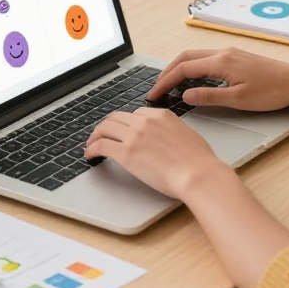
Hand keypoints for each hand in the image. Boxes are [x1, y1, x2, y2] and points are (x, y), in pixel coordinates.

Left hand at [85, 107, 229, 199]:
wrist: (197, 173)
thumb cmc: (198, 161)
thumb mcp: (186, 134)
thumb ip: (172, 131)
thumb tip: (167, 138)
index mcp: (161, 115)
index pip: (136, 113)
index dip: (126, 123)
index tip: (122, 131)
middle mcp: (145, 121)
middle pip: (117, 117)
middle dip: (107, 126)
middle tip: (101, 135)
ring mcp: (134, 136)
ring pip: (105, 128)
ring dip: (95, 136)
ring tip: (91, 144)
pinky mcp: (126, 153)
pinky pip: (101, 146)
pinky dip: (92, 148)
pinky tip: (89, 154)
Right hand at [147, 47, 288, 111]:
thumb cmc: (272, 92)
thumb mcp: (238, 100)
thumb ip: (209, 97)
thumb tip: (185, 95)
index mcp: (221, 62)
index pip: (183, 68)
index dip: (165, 81)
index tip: (153, 94)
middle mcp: (223, 52)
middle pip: (185, 57)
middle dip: (167, 71)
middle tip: (156, 88)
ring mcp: (230, 52)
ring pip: (196, 56)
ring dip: (179, 67)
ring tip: (169, 84)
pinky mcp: (236, 56)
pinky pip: (206, 58)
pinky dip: (192, 67)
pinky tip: (193, 79)